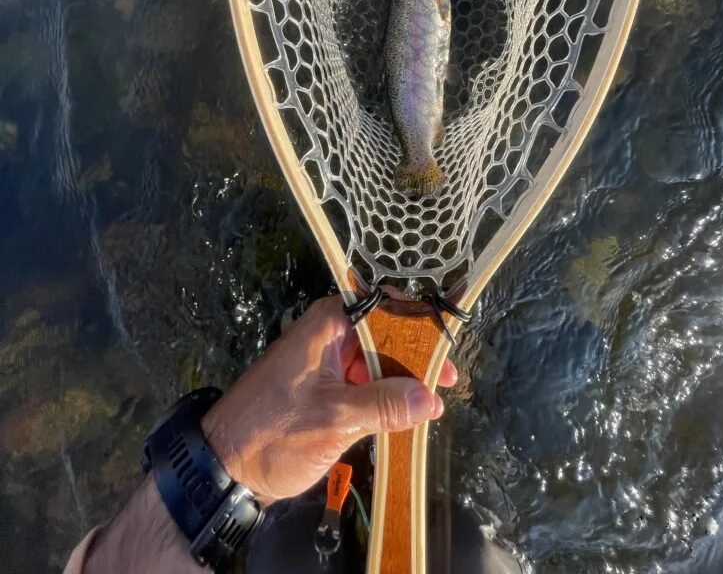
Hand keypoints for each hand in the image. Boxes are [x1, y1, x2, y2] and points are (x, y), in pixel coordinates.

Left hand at [202, 294, 456, 505]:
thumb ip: (385, 405)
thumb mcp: (335, 419)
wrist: (221, 466)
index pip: (385, 306)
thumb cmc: (274, 432)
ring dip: (403, 380)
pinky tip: (407, 414)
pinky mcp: (322, 387)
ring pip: (375, 359)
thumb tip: (430, 398)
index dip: (419, 321)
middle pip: (384, 333)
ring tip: (435, 401)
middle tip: (449, 380)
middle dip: (417, 356)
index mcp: (329, 323)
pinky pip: (362, 381)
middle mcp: (328, 333)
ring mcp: (324, 361)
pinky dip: (384, 395)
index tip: (448, 341)